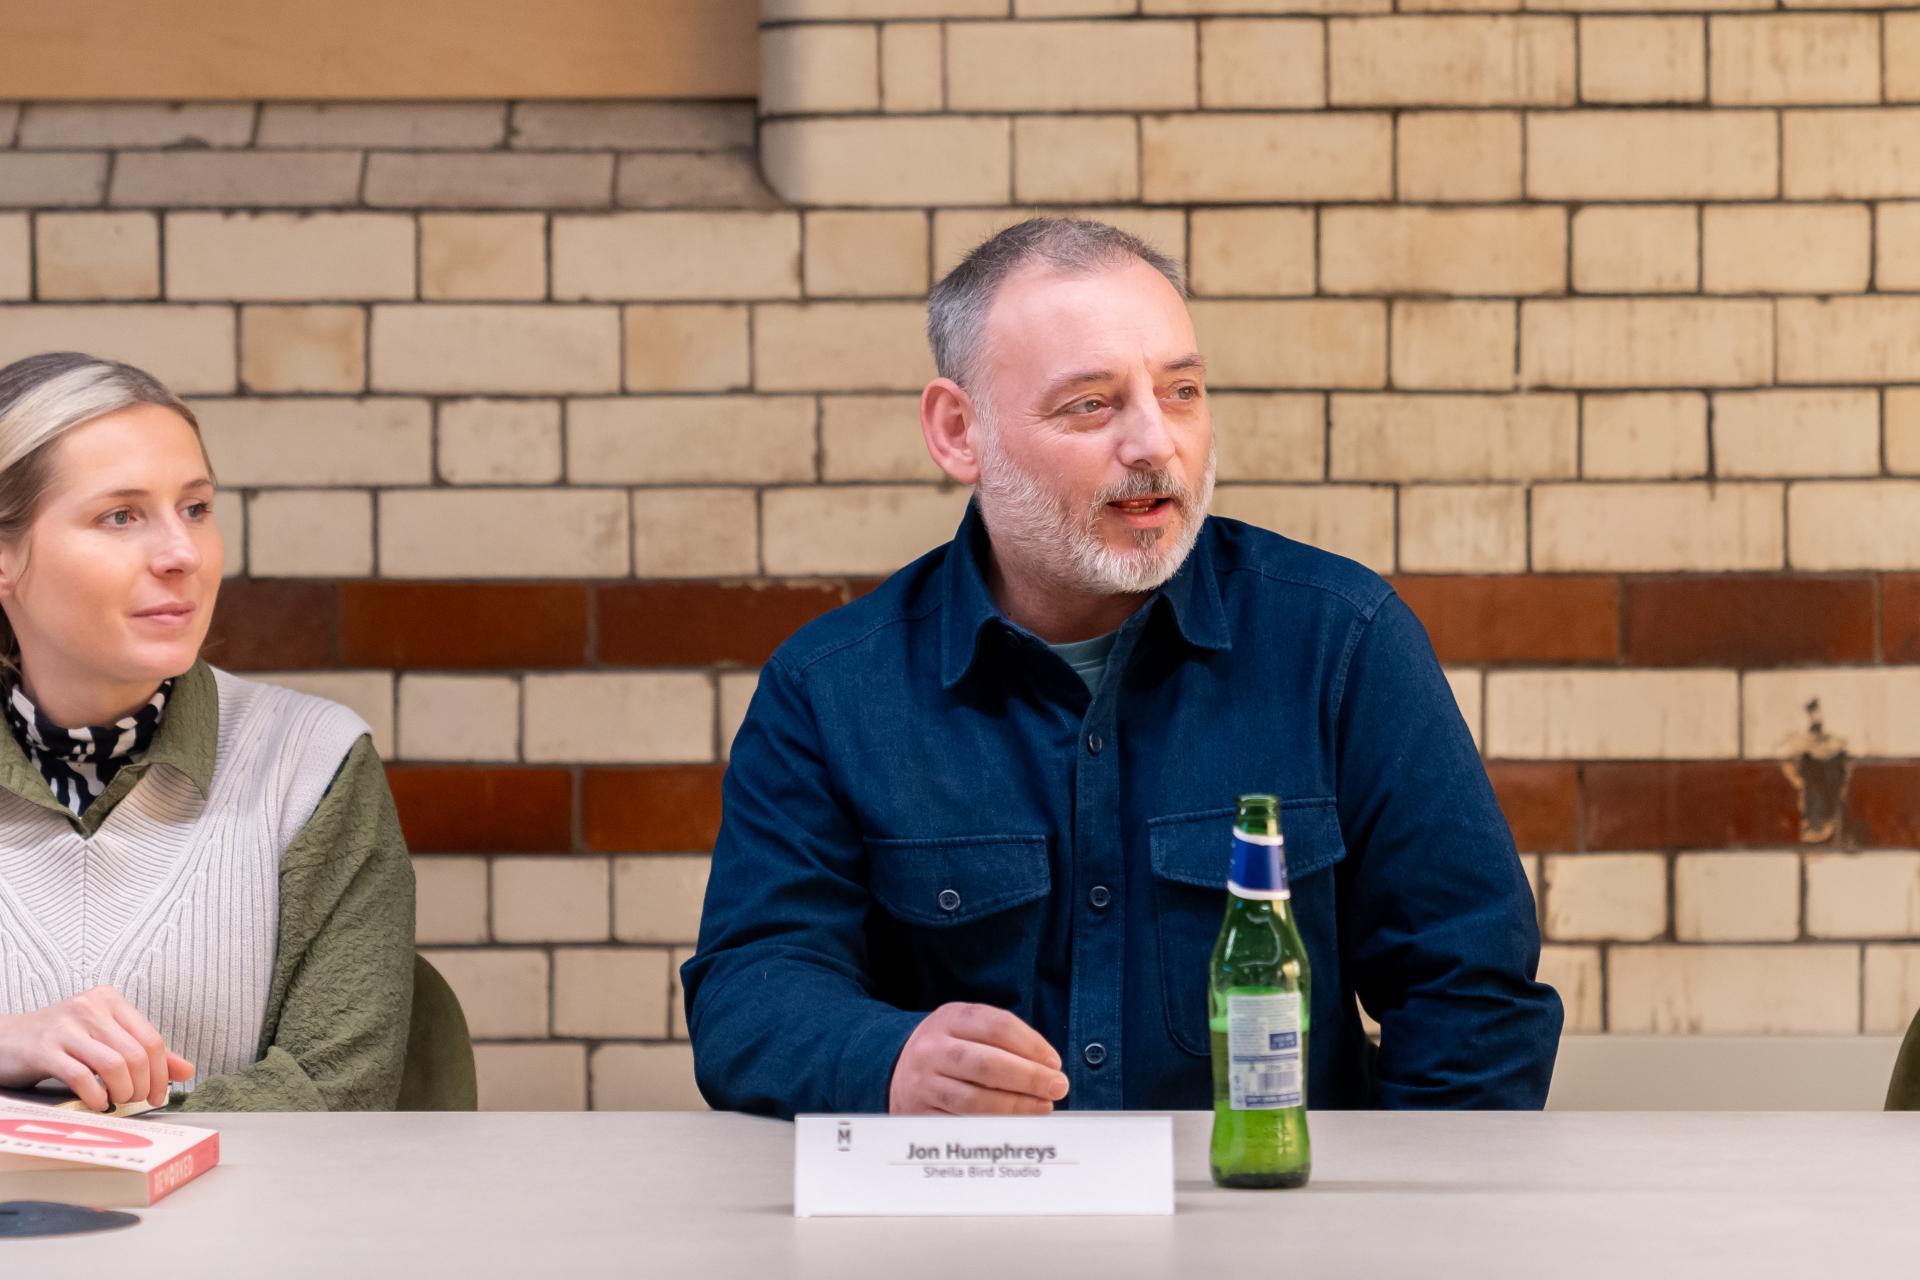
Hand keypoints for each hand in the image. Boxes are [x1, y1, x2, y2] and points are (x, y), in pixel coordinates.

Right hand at [0, 986, 194, 1110]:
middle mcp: (90, 1008)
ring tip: (117, 1101)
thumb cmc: (60, 1042)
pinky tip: (96, 1102)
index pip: (152, 1039)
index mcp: (110, 1001)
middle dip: (144, 1085)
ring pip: (114, 1064)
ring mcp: (66, 1027)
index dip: (162, 1072)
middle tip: (136, 1101)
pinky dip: (96, 1096)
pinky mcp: (44, 1049)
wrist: (4, 1040)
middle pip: (137, 1054)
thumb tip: (187, 1070)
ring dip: (123, 1092)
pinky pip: (81, 1077)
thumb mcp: (103, 1037)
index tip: (158, 1094)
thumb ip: (143, 1051)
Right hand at [889, 1002, 1068, 1115]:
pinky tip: (1014, 1125)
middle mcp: (932, 1049)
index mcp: (950, 1018)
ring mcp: (923, 1083)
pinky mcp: (919, 1115)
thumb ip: (1005, 1040)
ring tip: (1042, 1108)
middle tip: (1057, 1088)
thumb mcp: (969, 1027)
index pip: (997, 1027)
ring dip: (1015, 1107)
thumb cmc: (950, 1048)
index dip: (1032, 1045)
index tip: (1054, 1063)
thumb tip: (1048, 1069)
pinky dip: (992, 1127)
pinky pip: (960, 1124)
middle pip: (987, 1064)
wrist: (897, 1069)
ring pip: (974, 1099)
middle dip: (1029, 1078)